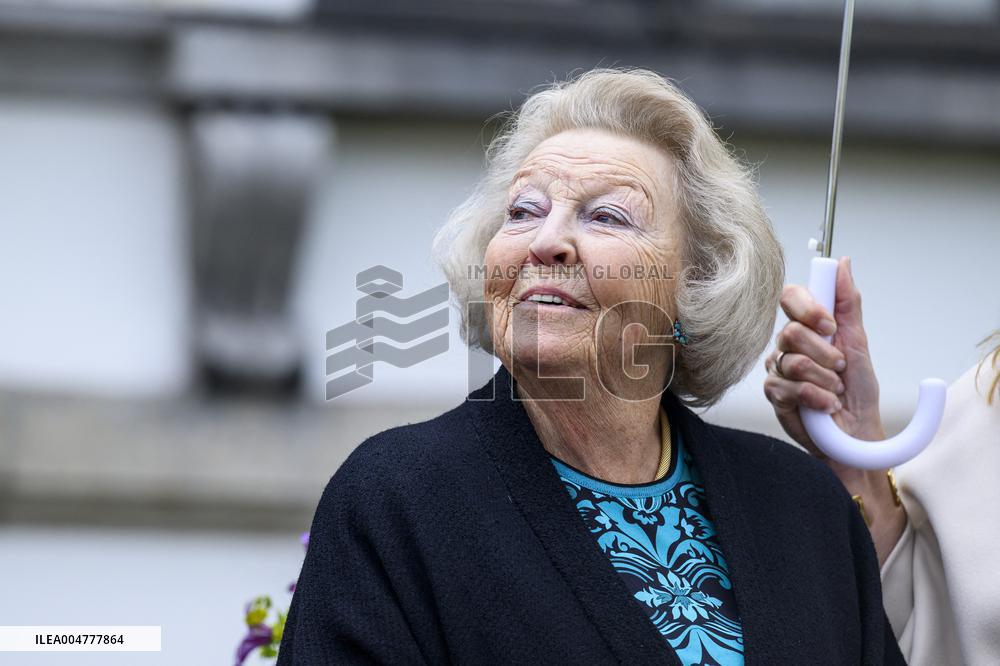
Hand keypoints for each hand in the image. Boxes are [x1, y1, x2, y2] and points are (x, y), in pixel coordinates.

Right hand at [764, 257, 884, 477]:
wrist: (857, 433)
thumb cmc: (857, 390)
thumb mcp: (858, 342)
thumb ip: (847, 303)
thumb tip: (842, 263)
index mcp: (807, 328)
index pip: (790, 297)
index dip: (807, 308)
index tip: (830, 325)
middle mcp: (787, 346)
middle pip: (791, 332)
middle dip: (825, 352)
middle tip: (840, 367)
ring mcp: (778, 370)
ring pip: (791, 361)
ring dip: (825, 379)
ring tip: (836, 391)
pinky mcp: (775, 396)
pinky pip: (787, 387)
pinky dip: (816, 397)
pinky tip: (826, 405)